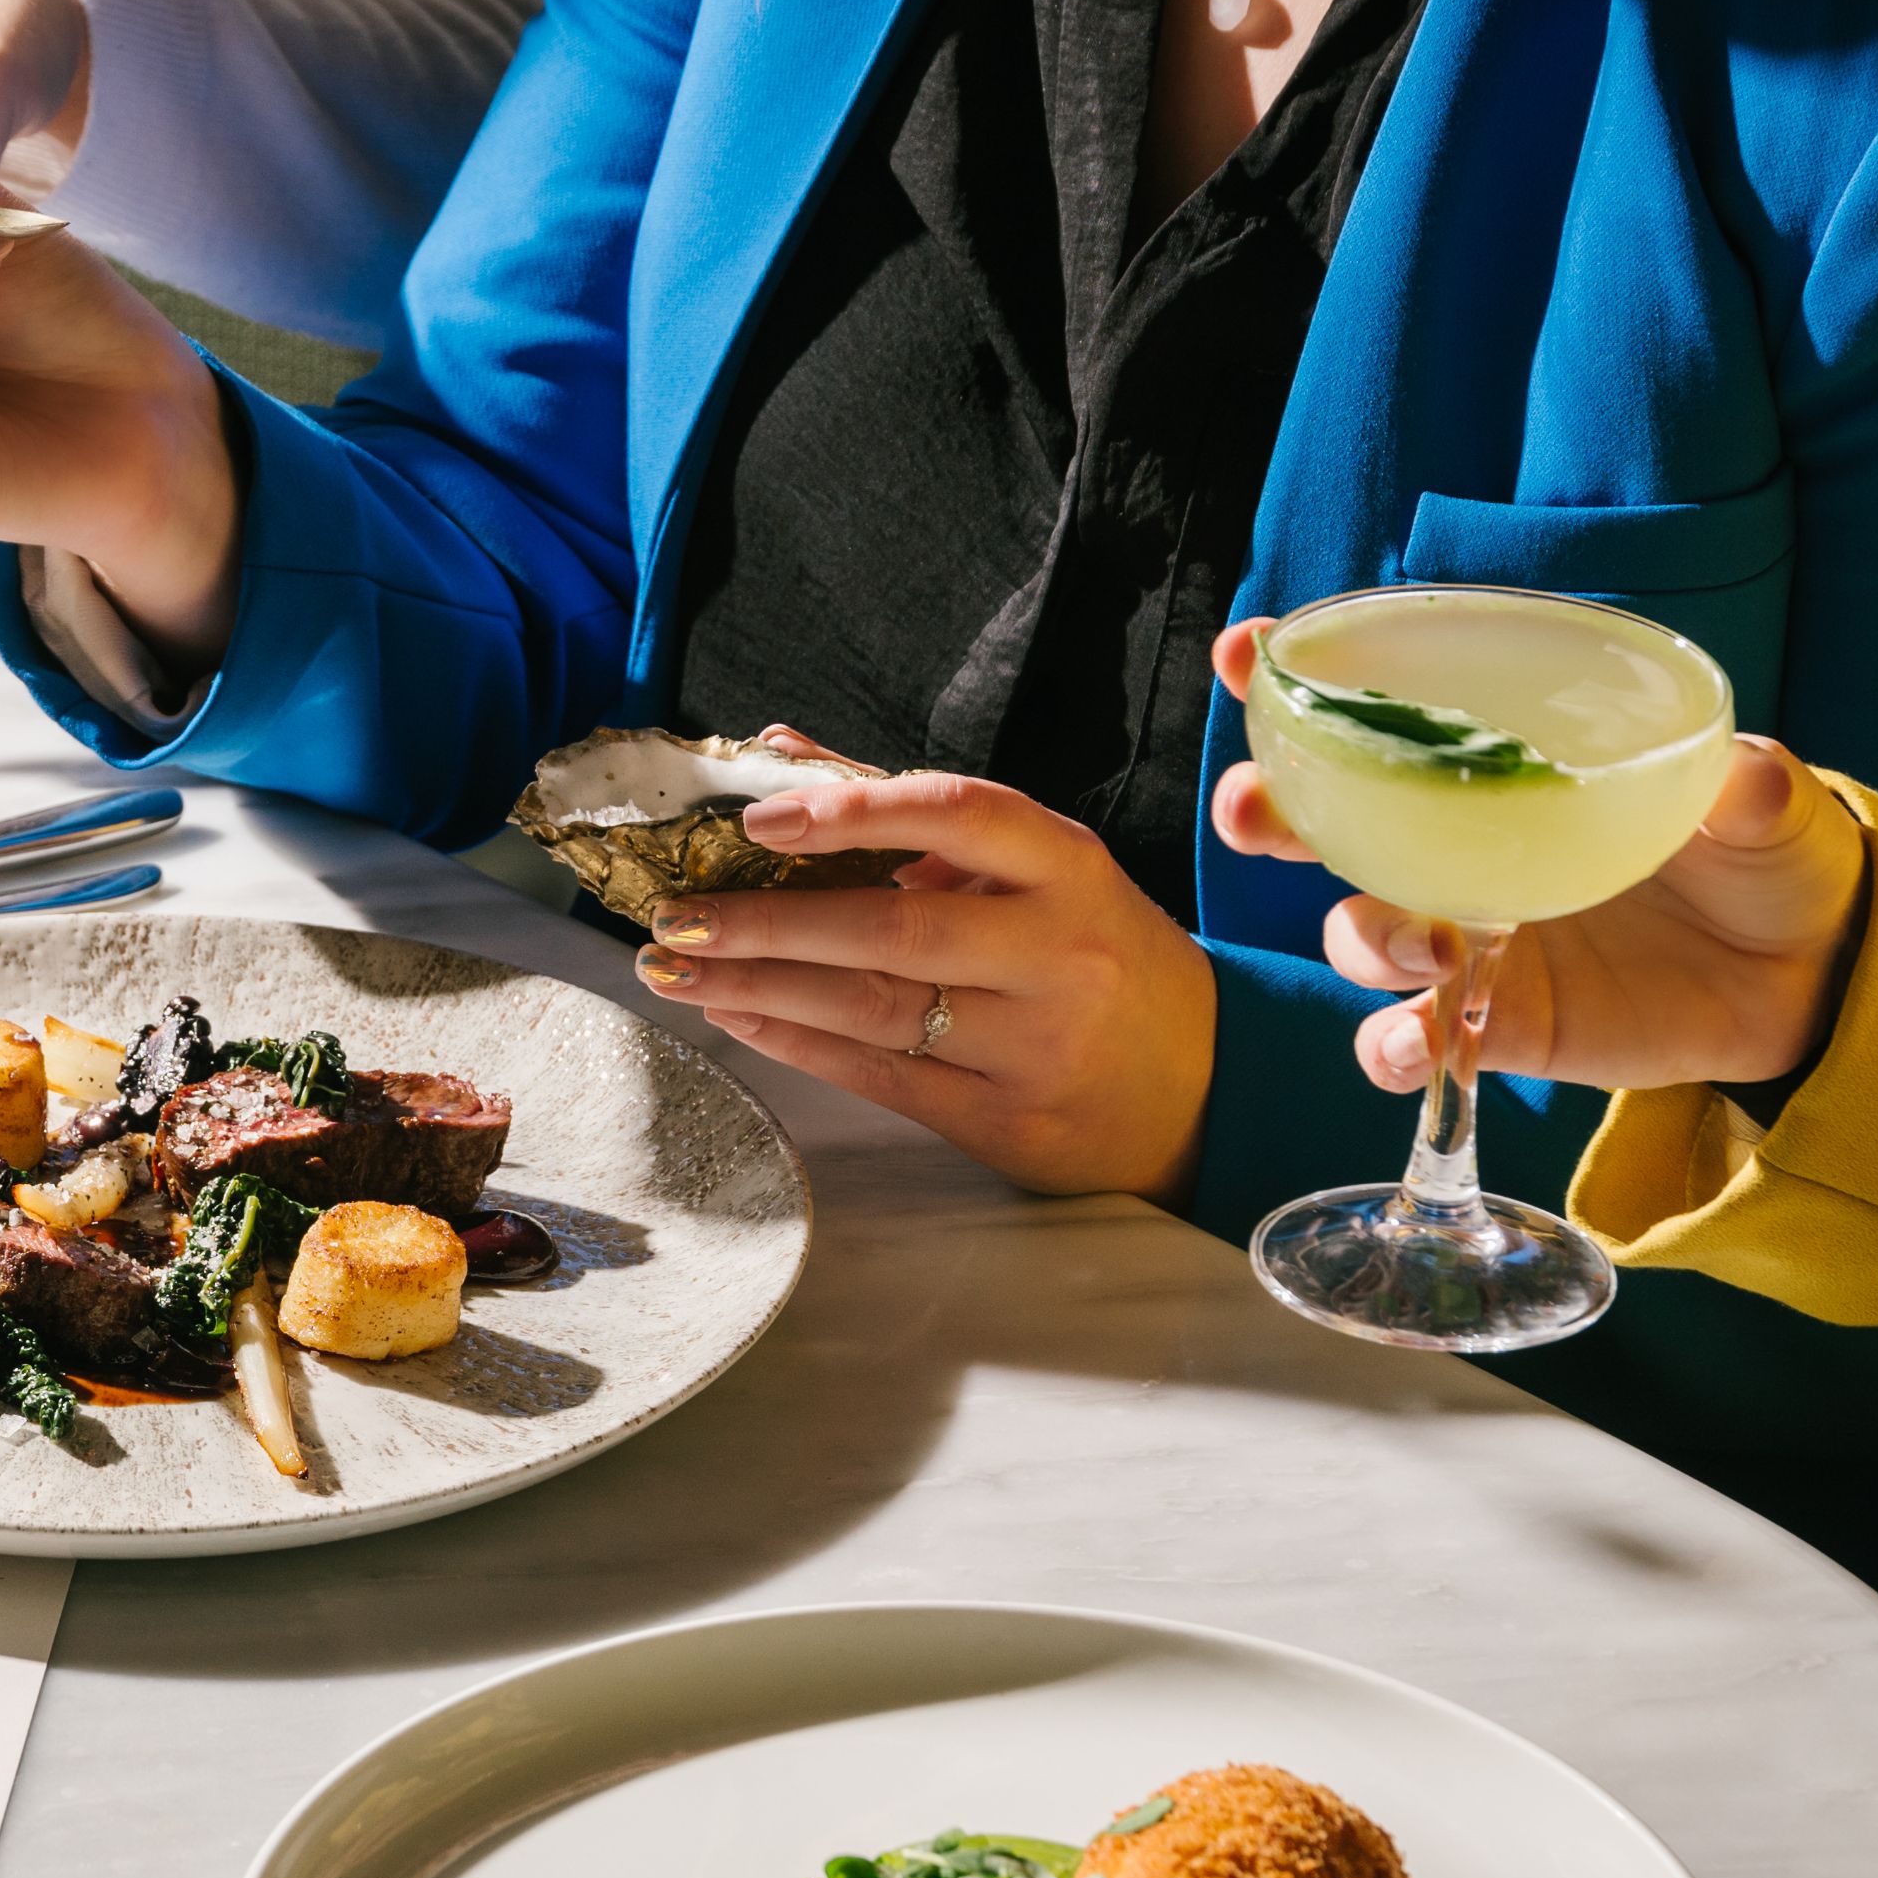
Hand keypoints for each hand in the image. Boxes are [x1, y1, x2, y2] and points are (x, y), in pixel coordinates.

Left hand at [629, 731, 1218, 1203]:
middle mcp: (1058, 953)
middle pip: (891, 928)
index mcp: (1069, 867)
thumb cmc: (1093, 955)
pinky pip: (881, 1076)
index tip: (759, 816)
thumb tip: (777, 755)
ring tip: (676, 967)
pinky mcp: (1009, 1122)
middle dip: (767, 920)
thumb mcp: (1038, 871)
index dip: (854, 810)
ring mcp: (1036, 1045)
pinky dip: (797, 1042)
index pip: (959, 814)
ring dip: (758, 985)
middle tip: (676, 913)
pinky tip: (738, 1014)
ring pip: (874, 1008)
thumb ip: (908, 812)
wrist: (1202, 1082)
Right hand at [1205, 622, 1870, 1092]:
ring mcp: (1462, 937)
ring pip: (1357, 932)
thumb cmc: (1766, 856)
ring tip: (1421, 944)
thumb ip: (1748, 787)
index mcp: (1501, 764)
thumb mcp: (1769, 805)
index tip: (1249, 650)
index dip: (1295, 676)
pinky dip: (1394, 1045)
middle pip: (1321, 821)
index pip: (1383, 708)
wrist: (1802, 976)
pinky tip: (1420, 1044)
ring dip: (1359, 933)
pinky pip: (1404, 1039)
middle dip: (1263, 808)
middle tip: (1251, 809)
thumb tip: (1746, 772)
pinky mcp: (1487, 1022)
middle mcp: (1457, 845)